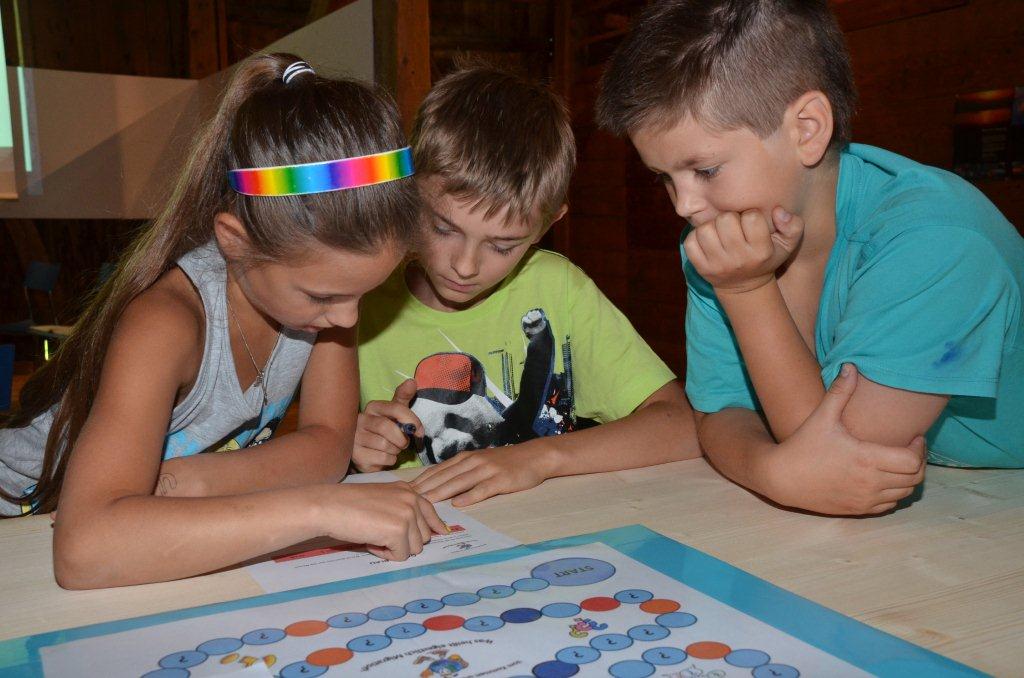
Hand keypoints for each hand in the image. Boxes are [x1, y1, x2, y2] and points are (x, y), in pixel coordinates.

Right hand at [316, 481, 445, 560]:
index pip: (431, 512)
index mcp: (408, 491)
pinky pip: (401, 556)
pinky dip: (385, 555)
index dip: (434, 527)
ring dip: (395, 549)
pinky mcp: (399, 531)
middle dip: (405, 542)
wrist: (330, 506)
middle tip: (381, 535)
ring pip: (414, 548)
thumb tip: (419, 533)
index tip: (441, 533)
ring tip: (374, 537)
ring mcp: (407, 515)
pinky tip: (370, 542)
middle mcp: (412, 501)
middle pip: (424, 536)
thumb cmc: (348, 504)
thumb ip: (401, 509)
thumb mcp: (382, 499)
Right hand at [353, 379, 422, 471]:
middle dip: (402, 439)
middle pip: (387, 427)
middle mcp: (360, 420)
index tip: (420, 432)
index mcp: (372, 407)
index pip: (396, 408)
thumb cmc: (386, 429)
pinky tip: (384, 457)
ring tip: (392, 449)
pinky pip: (382, 459)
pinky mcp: (356, 456)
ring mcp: (355, 438)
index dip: (412, 421)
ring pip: (385, 446)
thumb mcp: (395, 412)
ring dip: (396, 450)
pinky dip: (390, 460)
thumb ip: (403, 397)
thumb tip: (412, 381)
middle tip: (404, 443)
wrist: (368, 451)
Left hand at [411, 444, 552, 506]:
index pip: (438, 470)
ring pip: (459, 482)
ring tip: (425, 503)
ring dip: (441, 492)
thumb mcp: (480, 462)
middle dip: (424, 488)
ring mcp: (487, 470)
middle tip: (406, 499)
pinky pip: (483, 489)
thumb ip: (461, 472)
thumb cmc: (506, 462)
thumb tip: (439, 485)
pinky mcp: (500, 480)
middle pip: (444, 476)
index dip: (420, 481)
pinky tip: (458, 504)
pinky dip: (470, 496)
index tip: (404, 491)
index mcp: (465, 458)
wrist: (534, 456)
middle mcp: (473, 462)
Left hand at [683, 207, 803, 293]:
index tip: (751, 224)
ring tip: (720, 233)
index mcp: (761, 251)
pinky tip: (707, 241)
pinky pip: (690, 241)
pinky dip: (696, 237)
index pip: (751, 217)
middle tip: (733, 227)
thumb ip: (793, 225)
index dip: (750, 215)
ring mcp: (717, 265)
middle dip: (729, 218)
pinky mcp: (701, 268)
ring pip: (705, 229)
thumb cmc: (766, 258)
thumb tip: (778, 210)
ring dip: (711, 226)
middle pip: (725, 219)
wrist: (744, 287)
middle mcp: (739, 259)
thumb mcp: (787, 245)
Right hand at [765, 364, 926, 514]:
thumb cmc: (802, 446)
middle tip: (911, 448)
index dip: (920, 448)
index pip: (912, 460)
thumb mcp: (821, 417)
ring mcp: (864, 500)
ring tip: (899, 462)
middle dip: (919, 462)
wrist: (782, 478)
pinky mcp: (858, 510)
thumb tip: (851, 366)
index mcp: (866, 459)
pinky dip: (894, 493)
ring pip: (905, 493)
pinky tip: (884, 479)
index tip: (914, 437)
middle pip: (915, 478)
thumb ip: (839, 392)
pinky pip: (889, 506)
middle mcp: (869, 483)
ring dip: (908, 478)